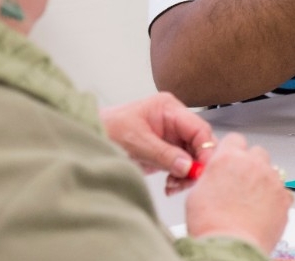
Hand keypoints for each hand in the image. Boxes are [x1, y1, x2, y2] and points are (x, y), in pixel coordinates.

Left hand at [100, 92, 214, 189]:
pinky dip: (179, 178)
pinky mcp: (166, 151)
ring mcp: (171, 137)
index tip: (203, 169)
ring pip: (192, 157)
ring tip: (174, 185)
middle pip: (199, 144)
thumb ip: (164, 154)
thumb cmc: (108, 130)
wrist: (88, 138)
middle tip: (189, 181)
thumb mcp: (137, 142)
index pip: (199, 128)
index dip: (205, 149)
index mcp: (169, 109)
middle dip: (196, 164)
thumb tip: (188, 166)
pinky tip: (170, 185)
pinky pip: (181, 166)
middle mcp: (174, 121)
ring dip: (187, 174)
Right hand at [185, 133, 291, 253]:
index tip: (231, 160)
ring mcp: (271, 180)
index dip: (232, 150)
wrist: (230, 247)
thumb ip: (210, 176)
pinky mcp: (284, 197)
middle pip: (256, 153)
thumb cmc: (211, 225)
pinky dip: (276, 199)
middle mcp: (253, 164)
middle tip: (241, 183)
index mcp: (228, 158)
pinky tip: (263, 212)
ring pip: (271, 171)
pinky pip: (283, 192)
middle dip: (250, 164)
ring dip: (264, 181)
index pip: (234, 140)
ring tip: (251, 202)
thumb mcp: (197, 193)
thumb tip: (215, 174)